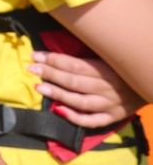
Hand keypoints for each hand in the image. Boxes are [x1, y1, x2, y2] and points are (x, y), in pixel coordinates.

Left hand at [28, 51, 142, 127]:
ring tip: (39, 87)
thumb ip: (88, 55)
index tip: (35, 56)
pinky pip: (92, 121)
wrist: (151, 83)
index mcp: (106, 69)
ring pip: (81, 101)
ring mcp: (110, 104)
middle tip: (31, 68)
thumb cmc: (124, 67)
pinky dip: (75, 117)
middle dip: (50, 73)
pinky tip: (58, 110)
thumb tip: (59, 52)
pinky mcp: (113, 117)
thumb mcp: (110, 56)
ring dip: (59, 94)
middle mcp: (107, 87)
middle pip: (75, 81)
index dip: (54, 60)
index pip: (75, 65)